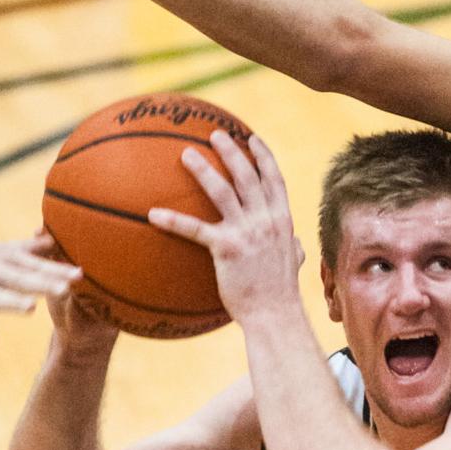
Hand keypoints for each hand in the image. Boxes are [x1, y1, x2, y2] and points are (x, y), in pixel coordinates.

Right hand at [0, 232, 80, 343]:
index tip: (80, 274)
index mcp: (0, 256)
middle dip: (41, 283)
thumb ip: (29, 250)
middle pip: (17, 277)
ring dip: (11, 302)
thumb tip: (56, 236)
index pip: (33, 263)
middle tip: (64, 289)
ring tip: (30, 309)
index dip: (56, 268)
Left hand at [148, 132, 304, 323]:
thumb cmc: (281, 294)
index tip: (252, 138)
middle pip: (247, 175)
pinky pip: (195, 229)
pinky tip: (153, 214)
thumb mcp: (295, 263)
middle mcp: (267, 220)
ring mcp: (247, 232)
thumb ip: (294, 248)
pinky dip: (173, 220)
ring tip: (186, 153)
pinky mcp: (227, 248)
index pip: (275, 179)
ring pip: (223, 190)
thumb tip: (297, 245)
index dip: (264, 156)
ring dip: (203, 169)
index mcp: (282, 221)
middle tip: (214, 134)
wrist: (275, 315)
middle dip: (231, 150)